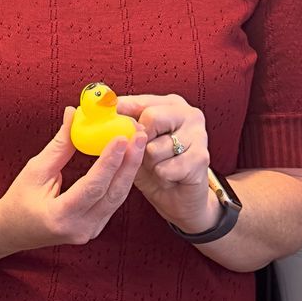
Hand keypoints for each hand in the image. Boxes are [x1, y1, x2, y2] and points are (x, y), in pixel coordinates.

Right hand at [0, 108, 146, 252]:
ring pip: (117, 199)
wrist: (13, 230)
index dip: (108, 162)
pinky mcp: (94, 228)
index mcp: (59, 217)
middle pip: (112, 195)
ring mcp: (89, 232)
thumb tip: (74, 114)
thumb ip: (60, 145)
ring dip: (129, 169)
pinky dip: (121, 179)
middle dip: (129, 163)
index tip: (121, 138)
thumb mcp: (35, 170)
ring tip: (138, 142)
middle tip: (139, 136)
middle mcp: (79, 230)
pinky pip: (113, 202)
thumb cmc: (18, 200)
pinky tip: (128, 159)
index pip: (91, 188)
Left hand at [115, 93, 213, 233]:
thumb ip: (123, 128)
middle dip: (140, 142)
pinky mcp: (201, 157)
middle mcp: (187, 113)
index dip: (120, 113)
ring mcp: (198, 134)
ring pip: (155, 147)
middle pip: (151, 118)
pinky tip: (170, 177)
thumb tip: (100, 113)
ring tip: (160, 168)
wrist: (180, 199)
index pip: (138, 101)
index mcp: (169, 104)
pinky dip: (162, 176)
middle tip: (145, 154)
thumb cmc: (156, 168)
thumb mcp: (134, 146)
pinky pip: (166, 167)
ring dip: (151, 164)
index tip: (108, 122)